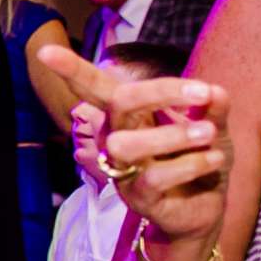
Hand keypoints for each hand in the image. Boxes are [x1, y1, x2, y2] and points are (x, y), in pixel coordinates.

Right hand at [37, 44, 230, 259]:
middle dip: (159, 91)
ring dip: (174, 134)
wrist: (204, 209)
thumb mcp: (212, 126)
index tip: (44, 50)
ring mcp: (123, 169)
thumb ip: (211, 107)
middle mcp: (116, 138)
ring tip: (208, 133)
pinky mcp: (138, 197)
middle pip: (118, 103)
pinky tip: (214, 159)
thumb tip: (215, 91)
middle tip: (202, 92)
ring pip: (127, 144)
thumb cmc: (199, 160)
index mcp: (128, 115)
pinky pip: (156, 176)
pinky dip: (192, 163)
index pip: (96, 87)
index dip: (71, 69)